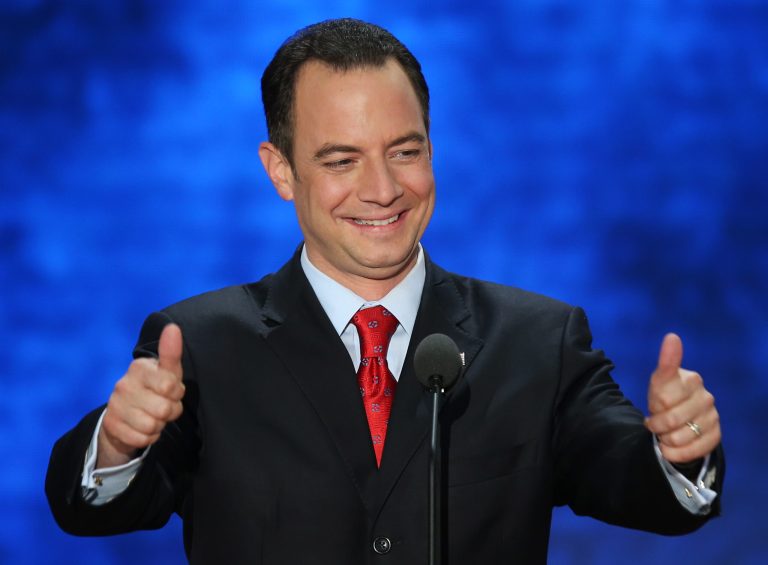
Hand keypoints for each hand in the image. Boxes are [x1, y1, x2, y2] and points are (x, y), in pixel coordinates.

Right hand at [97, 324, 184, 467]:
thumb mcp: (168, 372)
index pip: (170, 386)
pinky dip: (148, 437)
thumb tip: (173, 327)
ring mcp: (115, 405)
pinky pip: (142, 439)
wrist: (127, 412)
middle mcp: (124, 384)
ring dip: (159, 425)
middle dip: (170, 411)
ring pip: (152, 426)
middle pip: (164, 409)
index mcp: (139, 367)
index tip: (170, 390)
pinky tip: (142, 427)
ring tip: (153, 416)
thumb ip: (172, 353)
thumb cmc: (156, 387)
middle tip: (163, 406)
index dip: (176, 393)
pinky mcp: (111, 425)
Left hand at [645, 333, 720, 463]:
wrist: (679, 421)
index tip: (655, 406)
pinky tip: (669, 447)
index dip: (655, 405)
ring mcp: (713, 417)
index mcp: (691, 379)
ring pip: (678, 437)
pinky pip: (691, 451)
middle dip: (656, 424)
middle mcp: (706, 397)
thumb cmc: (666, 397)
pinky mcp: (715, 436)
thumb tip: (672, 336)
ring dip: (665, 439)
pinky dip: (675, 453)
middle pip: (669, 419)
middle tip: (654, 423)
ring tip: (664, 433)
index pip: (664, 397)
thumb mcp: (659, 383)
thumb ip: (665, 363)